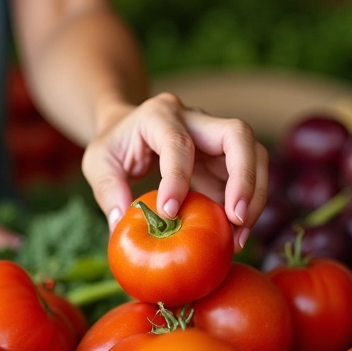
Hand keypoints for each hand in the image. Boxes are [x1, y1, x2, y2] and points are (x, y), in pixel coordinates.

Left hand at [81, 92, 268, 250]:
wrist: (128, 128)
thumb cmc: (114, 144)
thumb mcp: (97, 161)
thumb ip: (107, 190)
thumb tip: (121, 225)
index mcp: (159, 114)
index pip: (178, 143)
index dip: (178, 177)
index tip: (170, 213)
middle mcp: (195, 119)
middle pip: (238, 135)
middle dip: (244, 178)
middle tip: (236, 219)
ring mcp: (214, 137)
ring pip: (254, 155)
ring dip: (254, 196)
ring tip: (239, 236)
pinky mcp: (223, 159)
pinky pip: (247, 178)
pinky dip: (246, 206)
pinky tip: (235, 235)